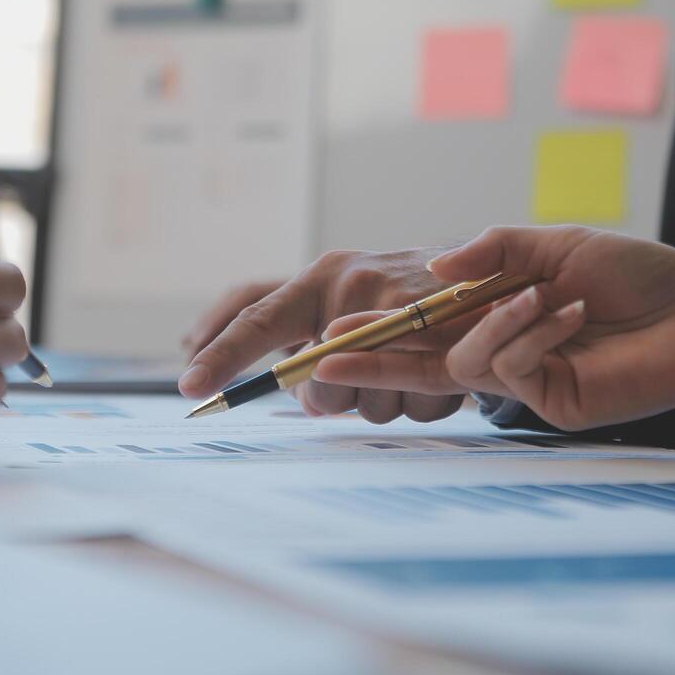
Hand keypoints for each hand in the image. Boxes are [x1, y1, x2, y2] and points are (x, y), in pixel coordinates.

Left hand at [179, 247, 468, 422]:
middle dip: (333, 397)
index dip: (222, 354)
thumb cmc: (394, 291)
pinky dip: (421, 399)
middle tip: (355, 375)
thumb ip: (295, 336)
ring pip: (369, 402)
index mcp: (321, 276)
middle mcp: (356, 283)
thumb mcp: (339, 295)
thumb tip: (286, 389)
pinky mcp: (448, 338)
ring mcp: (405, 307)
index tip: (189, 386)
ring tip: (401, 363)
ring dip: (382, 400)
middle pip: (317, 385)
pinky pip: (416, 404)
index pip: (259, 317)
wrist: (485, 270)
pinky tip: (430, 370)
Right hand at [313, 225, 674, 430]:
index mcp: (495, 312)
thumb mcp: (556, 244)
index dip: (376, 329)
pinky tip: (567, 312)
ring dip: (493, 323)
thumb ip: (494, 249)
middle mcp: (499, 350)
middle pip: (416, 363)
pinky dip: (528, 333)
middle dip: (370, 361)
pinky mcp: (545, 402)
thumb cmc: (635, 278)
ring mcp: (521, 380)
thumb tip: (435, 267)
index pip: (421, 324)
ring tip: (540, 296)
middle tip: (322, 359)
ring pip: (461, 363)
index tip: (330, 327)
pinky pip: (506, 369)